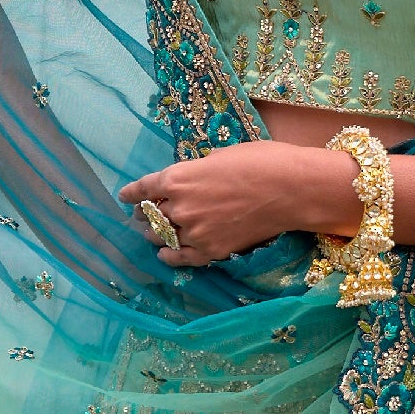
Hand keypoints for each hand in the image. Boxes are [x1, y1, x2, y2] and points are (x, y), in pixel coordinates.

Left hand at [122, 140, 352, 267]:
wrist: (290, 189)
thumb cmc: (260, 162)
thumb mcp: (221, 155)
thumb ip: (199, 168)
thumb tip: (195, 175)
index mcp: (178, 177)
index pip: (144, 188)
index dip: (131, 193)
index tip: (124, 197)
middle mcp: (179, 206)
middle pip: (150, 215)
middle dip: (144, 214)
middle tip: (143, 214)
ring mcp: (194, 231)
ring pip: (161, 237)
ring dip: (154, 234)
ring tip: (151, 234)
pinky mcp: (210, 251)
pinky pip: (180, 258)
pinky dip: (168, 256)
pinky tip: (165, 254)